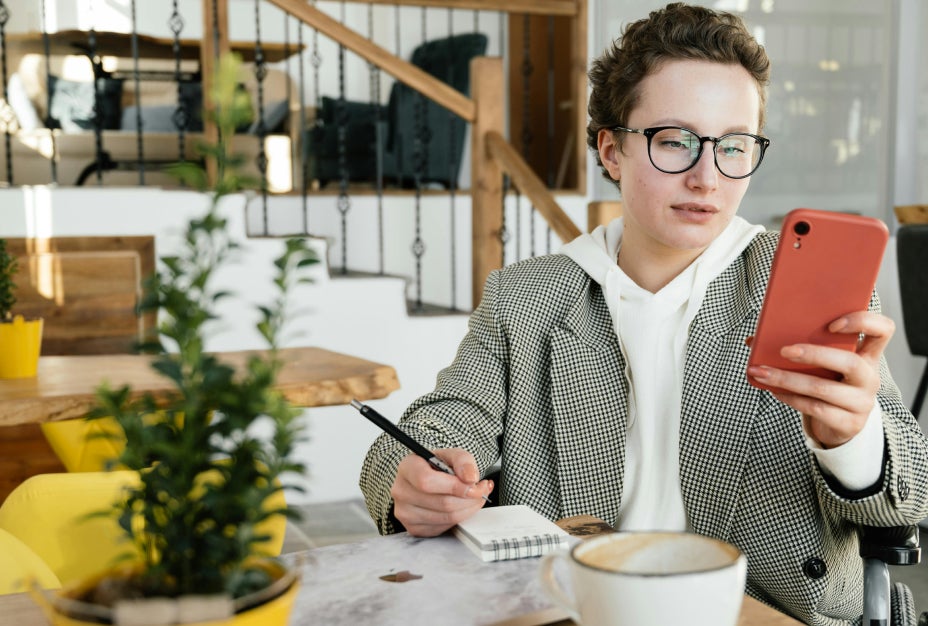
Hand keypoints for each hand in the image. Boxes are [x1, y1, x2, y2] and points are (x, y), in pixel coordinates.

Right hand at [390, 448, 493, 536]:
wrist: (429, 480)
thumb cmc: (438, 467)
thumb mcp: (452, 455)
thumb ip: (463, 461)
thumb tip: (470, 478)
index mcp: (407, 467)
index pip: (426, 481)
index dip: (454, 486)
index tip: (473, 484)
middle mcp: (401, 490)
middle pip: (441, 502)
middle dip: (469, 498)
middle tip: (481, 490)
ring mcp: (404, 512)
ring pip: (446, 517)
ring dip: (468, 509)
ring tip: (475, 497)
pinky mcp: (413, 528)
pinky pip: (443, 527)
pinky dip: (459, 518)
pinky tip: (462, 507)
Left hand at [746, 311, 894, 447]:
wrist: (838, 424)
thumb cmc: (826, 383)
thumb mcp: (820, 364)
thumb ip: (799, 345)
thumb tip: (753, 340)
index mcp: (867, 354)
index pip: (883, 330)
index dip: (863, 322)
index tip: (832, 324)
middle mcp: (870, 377)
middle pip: (850, 362)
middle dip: (814, 354)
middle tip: (784, 350)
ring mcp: (862, 402)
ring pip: (824, 389)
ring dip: (787, 379)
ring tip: (761, 372)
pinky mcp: (849, 423)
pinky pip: (816, 409)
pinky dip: (790, 398)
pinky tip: (773, 390)